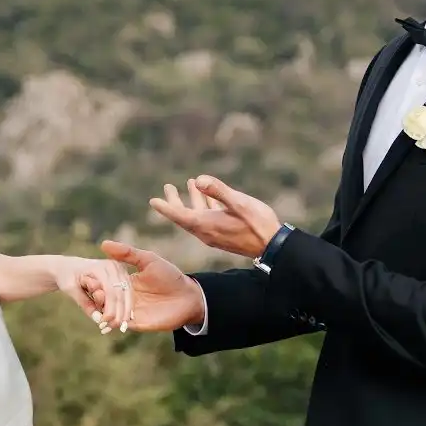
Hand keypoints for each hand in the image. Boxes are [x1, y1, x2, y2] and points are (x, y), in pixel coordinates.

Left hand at [57, 254, 133, 332]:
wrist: (70, 267)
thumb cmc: (67, 277)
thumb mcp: (70, 289)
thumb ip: (84, 303)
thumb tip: (98, 319)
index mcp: (101, 266)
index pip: (111, 291)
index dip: (110, 309)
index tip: (104, 323)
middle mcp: (114, 266)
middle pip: (122, 293)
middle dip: (119, 313)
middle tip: (112, 328)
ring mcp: (120, 270)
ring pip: (128, 294)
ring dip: (125, 312)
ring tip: (119, 327)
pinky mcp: (123, 276)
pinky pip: (128, 294)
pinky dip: (127, 307)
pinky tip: (125, 320)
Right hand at [100, 241, 205, 332]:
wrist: (188, 297)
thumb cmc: (170, 276)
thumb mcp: (149, 260)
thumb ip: (128, 253)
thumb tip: (103, 244)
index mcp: (126, 281)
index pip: (106, 282)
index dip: (97, 281)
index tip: (89, 277)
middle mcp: (125, 297)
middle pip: (105, 298)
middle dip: (98, 295)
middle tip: (94, 291)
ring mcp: (130, 311)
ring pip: (110, 312)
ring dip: (103, 309)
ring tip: (98, 305)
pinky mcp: (137, 323)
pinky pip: (121, 324)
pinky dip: (112, 323)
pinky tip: (106, 321)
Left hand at [148, 174, 280, 258]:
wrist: (272, 245)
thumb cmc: (257, 223)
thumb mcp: (238, 203)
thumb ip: (218, 190)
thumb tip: (200, 179)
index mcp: (206, 224)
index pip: (179, 215)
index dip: (166, 207)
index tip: (153, 201)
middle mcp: (207, 231)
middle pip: (185, 215)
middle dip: (175, 201)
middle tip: (167, 187)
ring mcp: (215, 232)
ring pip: (198, 215)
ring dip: (192, 199)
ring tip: (188, 183)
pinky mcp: (224, 232)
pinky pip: (209, 217)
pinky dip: (205, 204)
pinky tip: (209, 195)